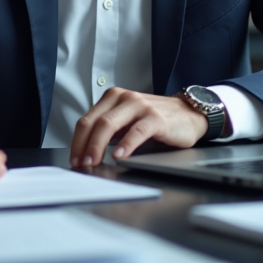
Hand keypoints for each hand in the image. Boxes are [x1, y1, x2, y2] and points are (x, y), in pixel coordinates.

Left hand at [69, 87, 207, 166]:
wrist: (188, 113)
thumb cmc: (154, 120)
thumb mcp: (127, 121)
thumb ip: (109, 131)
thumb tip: (87, 153)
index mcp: (112, 98)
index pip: (87, 120)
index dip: (77, 142)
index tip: (74, 159)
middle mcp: (124, 98)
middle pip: (95, 122)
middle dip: (84, 145)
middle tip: (81, 164)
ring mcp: (140, 106)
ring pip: (110, 124)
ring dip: (98, 146)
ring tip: (93, 162)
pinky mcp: (156, 118)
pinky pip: (137, 131)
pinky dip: (126, 144)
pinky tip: (120, 156)